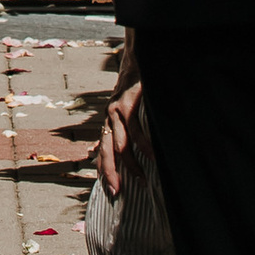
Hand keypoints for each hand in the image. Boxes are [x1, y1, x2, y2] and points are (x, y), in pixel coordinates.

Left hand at [96, 74, 148, 194]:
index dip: (104, 172)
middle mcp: (108, 119)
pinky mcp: (128, 105)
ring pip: (120, 144)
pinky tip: (152, 157)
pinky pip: (135, 130)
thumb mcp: (125, 111)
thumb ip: (118, 131)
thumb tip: (103, 151)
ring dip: (130, 164)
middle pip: (106, 152)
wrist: (135, 61)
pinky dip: (144, 145)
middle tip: (117, 193)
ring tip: (141, 181)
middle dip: (110, 174)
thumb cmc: (132, 89)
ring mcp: (116, 112)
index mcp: (108, 123)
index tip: (111, 194)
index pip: (102, 152)